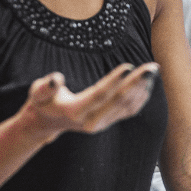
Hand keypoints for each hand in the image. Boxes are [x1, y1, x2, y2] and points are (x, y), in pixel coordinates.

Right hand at [21, 62, 157, 142]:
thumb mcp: (37, 92)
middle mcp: (91, 122)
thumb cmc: (43, 102)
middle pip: (119, 101)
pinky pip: (129, 111)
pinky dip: (141, 97)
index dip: (114, 81)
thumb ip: (44, 87)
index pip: (99, 95)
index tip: (129, 66)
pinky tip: (148, 83)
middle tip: (152, 67)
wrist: (47, 122)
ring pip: (128, 107)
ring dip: (142, 88)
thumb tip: (56, 79)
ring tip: (153, 70)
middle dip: (137, 83)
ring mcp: (102, 124)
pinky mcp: (109, 122)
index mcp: (75, 112)